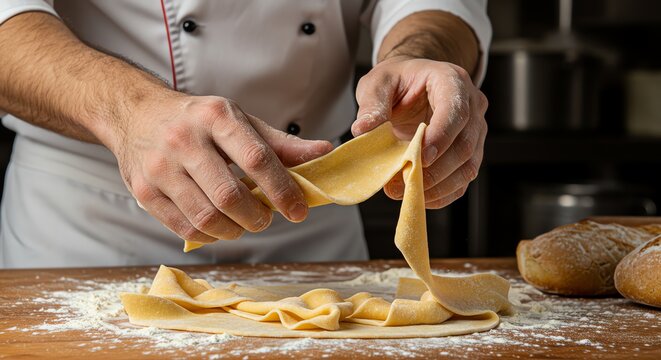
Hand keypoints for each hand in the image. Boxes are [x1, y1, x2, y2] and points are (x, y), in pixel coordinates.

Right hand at [110, 92, 332, 244]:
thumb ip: (280, 142)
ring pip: (207, 217)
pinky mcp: (144, 191)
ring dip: (235, 230)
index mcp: (216, 117)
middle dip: (257, 217)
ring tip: (242, 223)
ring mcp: (160, 167)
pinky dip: (210, 235)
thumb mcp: (239, 120)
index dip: (283, 190)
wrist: (136, 114)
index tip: (299, 211)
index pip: (257, 160)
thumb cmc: (198, 120)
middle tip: (265, 218)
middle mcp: (185, 140)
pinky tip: (218, 226)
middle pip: (230, 196)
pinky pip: (185, 228)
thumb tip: (323, 152)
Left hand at [352, 56, 487, 208]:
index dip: (440, 137)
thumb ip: (372, 104)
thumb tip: (363, 130)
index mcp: (451, 80)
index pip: (456, 111)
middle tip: (402, 183)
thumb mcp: (378, 83)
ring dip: (438, 186)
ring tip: (406, 192)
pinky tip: (419, 196)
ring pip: (468, 166)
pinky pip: (462, 180)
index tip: (421, 158)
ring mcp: (474, 131)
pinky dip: (442, 194)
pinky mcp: (469, 153)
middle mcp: (471, 105)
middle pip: (465, 144)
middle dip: (435, 170)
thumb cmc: (397, 80)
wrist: (411, 84)